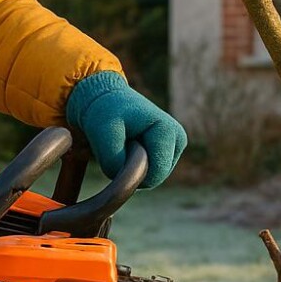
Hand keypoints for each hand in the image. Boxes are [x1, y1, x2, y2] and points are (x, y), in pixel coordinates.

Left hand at [65, 71, 186, 188]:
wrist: (105, 98)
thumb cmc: (104, 111)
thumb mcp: (102, 132)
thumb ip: (113, 161)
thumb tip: (126, 183)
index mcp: (167, 131)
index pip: (155, 175)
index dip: (132, 174)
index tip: (116, 151)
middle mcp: (178, 138)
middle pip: (156, 178)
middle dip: (133, 171)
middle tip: (118, 146)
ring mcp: (176, 145)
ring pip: (153, 177)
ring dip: (133, 168)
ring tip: (123, 144)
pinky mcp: (170, 150)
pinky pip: (151, 172)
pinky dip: (136, 165)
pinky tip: (129, 146)